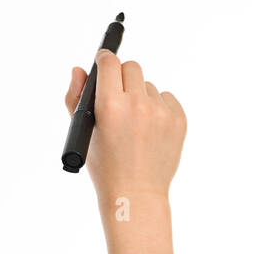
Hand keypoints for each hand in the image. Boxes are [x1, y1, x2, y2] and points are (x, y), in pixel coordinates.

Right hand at [64, 50, 186, 202]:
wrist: (136, 194)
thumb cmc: (105, 167)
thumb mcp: (84, 133)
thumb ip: (76, 98)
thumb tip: (79, 71)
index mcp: (109, 106)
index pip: (109, 63)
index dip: (104, 59)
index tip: (104, 61)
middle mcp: (137, 105)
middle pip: (131, 67)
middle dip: (122, 77)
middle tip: (118, 98)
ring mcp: (160, 112)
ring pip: (148, 85)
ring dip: (140, 96)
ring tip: (134, 124)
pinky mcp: (178, 119)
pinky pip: (166, 98)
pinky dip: (157, 108)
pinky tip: (149, 129)